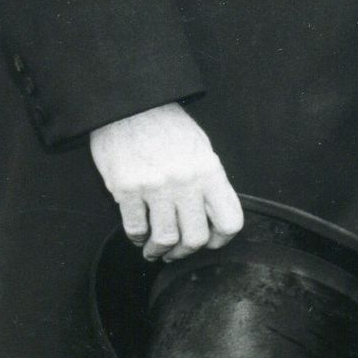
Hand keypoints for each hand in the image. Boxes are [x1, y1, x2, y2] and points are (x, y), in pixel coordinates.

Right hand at [88, 104, 243, 261]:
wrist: (131, 105)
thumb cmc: (167, 126)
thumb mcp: (201, 148)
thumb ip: (209, 182)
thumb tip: (212, 215)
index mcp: (210, 171)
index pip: (230, 221)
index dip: (221, 240)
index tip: (210, 242)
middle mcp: (186, 182)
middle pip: (196, 238)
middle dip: (186, 252)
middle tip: (177, 253)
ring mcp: (156, 186)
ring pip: (166, 239)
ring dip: (159, 251)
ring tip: (154, 250)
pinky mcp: (127, 189)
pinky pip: (135, 228)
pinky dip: (137, 238)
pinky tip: (138, 235)